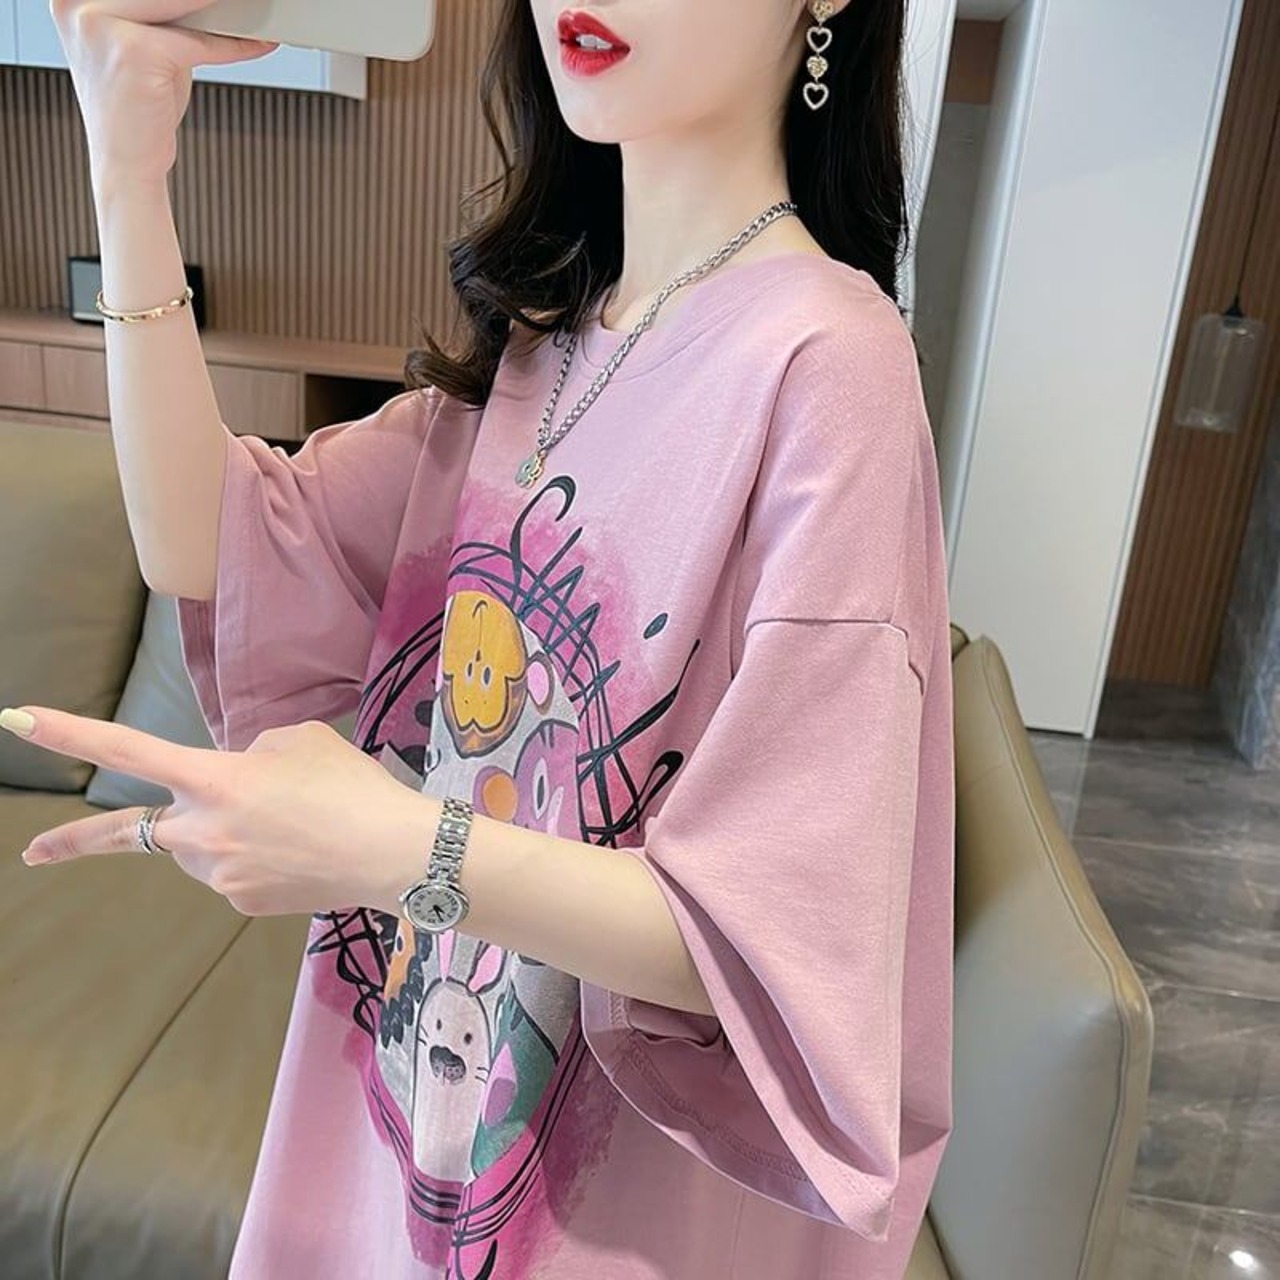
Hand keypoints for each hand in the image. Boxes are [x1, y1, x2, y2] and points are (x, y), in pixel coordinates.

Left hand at [2, 706, 437, 918]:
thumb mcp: (298, 740)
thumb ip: (249, 755)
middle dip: (75, 843)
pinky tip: (300, 849)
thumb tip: (235, 782)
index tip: (16, 720)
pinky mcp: (244, 902)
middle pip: (128, 833)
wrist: (392, 854)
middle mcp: (202, 832)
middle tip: (34, 853)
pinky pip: (233, 872)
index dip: (69, 733)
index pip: (127, 751)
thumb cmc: (350, 785)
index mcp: (213, 779)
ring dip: (222, 833)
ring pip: (200, 848)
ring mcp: (219, 875)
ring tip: (289, 825)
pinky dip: (255, 857)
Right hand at [51, 0, 278, 185]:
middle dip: (206, 0)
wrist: (126, 162)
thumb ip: (161, 14)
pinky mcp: (136, 50)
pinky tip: (259, 42)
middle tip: (238, 2)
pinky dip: (233, 44)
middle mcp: (76, 5)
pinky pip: (199, 41)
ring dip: (223, 10)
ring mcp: (101, 24)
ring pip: (181, 5)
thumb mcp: (141, 45)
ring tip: (252, 12)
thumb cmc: (137, 108)